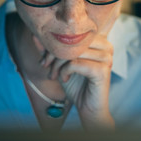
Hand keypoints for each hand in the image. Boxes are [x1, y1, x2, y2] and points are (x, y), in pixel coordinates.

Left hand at [32, 14, 117, 130]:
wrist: (88, 107)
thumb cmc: (76, 84)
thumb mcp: (60, 64)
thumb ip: (50, 49)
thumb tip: (34, 34)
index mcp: (98, 41)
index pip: (72, 32)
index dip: (54, 44)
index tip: (45, 59)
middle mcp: (105, 46)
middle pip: (72, 40)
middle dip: (53, 53)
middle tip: (46, 67)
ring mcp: (106, 58)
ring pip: (72, 51)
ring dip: (57, 64)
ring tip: (54, 75)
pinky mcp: (102, 70)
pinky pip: (75, 64)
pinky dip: (64, 71)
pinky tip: (64, 79)